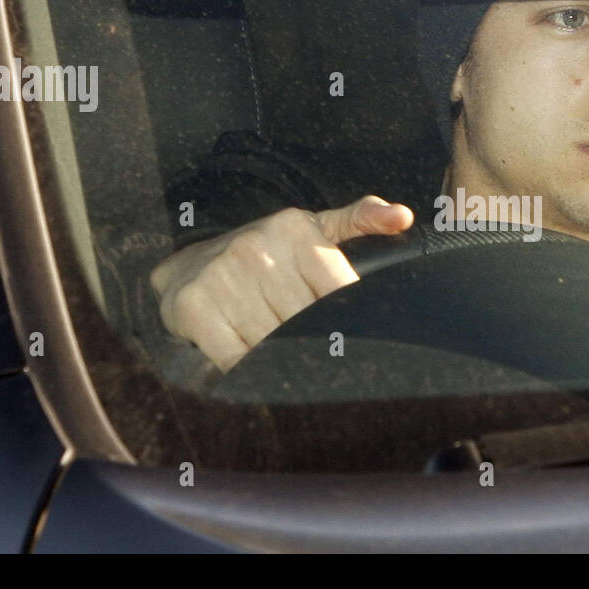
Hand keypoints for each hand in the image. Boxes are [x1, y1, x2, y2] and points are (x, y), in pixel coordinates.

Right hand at [149, 195, 413, 371]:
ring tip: (286, 356)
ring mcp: (224, 277)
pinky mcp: (196, 307)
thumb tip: (403, 217)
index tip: (345, 337)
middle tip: (317, 353)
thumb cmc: (262, 253)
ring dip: (284, 361)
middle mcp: (258, 249)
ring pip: (275, 346)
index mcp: (296, 230)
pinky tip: (253, 364)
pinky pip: (237, 360)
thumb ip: (360, 220)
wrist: (185, 266)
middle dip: (315, 344)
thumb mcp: (311, 228)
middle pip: (308, 325)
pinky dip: (250, 371)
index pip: (339, 293)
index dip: (345, 322)